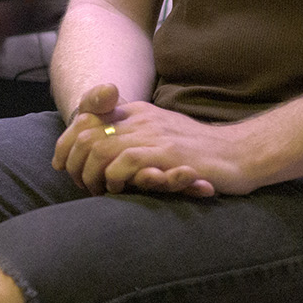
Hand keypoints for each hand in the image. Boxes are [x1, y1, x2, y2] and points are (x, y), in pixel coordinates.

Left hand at [52, 85, 252, 197]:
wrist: (241, 154)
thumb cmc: (200, 152)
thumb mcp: (161, 136)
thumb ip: (133, 137)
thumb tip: (100, 155)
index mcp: (138, 111)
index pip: (87, 118)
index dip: (66, 143)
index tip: (61, 165)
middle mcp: (142, 118)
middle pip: (86, 133)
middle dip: (75, 161)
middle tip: (80, 184)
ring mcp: (155, 134)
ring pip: (101, 146)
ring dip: (91, 173)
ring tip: (96, 190)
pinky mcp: (168, 153)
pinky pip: (126, 161)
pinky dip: (114, 177)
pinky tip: (117, 190)